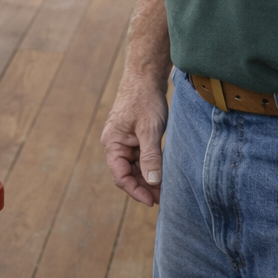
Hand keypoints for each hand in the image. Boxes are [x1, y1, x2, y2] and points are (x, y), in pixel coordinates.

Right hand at [101, 79, 168, 205]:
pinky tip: (163, 173)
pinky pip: (141, 157)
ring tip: (165, 189)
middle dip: (144, 187)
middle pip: (127, 173)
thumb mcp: (150, 129)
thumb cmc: (145, 99)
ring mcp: (125, 140)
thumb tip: (153, 182)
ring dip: (148, 178)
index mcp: (112, 143)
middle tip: (163, 198)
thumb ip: (150, 156)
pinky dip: (151, 166)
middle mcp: (115, 143)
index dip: (135, 191)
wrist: (146, 76)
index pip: (120, 176)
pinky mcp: (135, 136)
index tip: (151, 201)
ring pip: (135, 167)